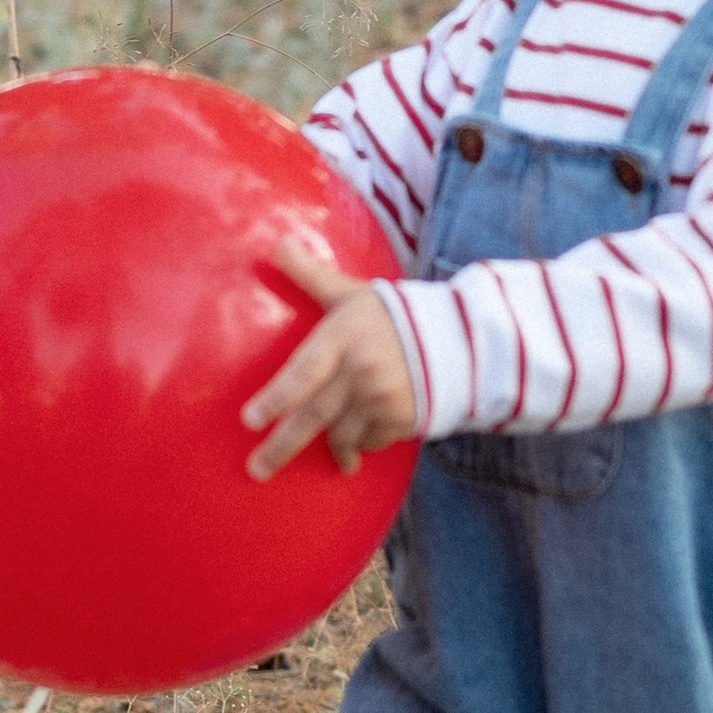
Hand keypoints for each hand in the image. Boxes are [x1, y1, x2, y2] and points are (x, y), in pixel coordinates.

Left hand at [242, 243, 418, 478]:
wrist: (461, 337)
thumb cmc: (394, 314)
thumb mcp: (353, 293)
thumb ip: (312, 275)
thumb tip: (278, 243)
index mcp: (343, 337)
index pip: (303, 373)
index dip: (277, 398)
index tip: (250, 421)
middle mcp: (361, 370)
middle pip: (314, 415)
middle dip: (282, 446)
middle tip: (256, 469)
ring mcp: (383, 398)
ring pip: (343, 435)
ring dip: (334, 449)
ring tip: (332, 460)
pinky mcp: (403, 419)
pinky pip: (372, 441)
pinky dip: (363, 444)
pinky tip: (362, 444)